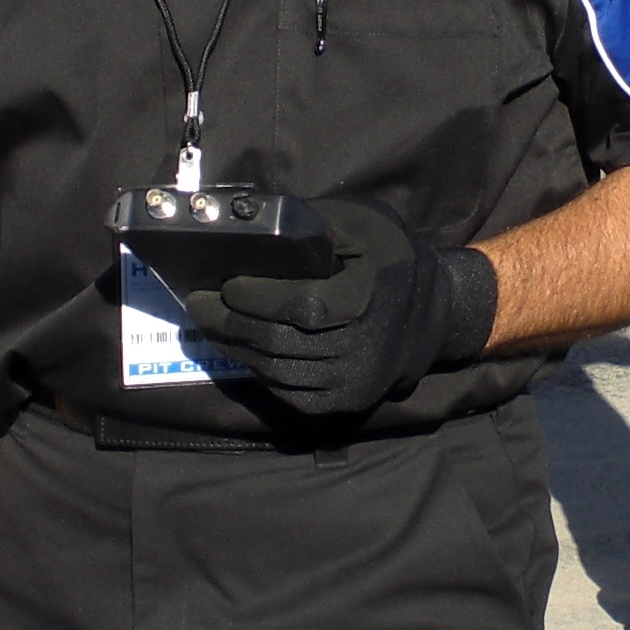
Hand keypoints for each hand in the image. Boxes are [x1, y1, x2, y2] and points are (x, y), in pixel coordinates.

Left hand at [183, 198, 498, 415]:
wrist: (432, 317)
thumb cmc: (391, 262)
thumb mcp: (365, 226)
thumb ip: (317, 226)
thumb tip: (259, 226)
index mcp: (367, 300)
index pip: (300, 306)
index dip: (256, 298)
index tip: (225, 283)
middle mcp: (360, 348)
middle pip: (278, 342)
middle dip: (229, 323)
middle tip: (197, 304)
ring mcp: (350, 382)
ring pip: (277, 370)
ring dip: (234, 347)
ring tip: (208, 324)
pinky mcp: (342, 403)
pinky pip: (287, 390)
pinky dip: (257, 368)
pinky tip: (240, 347)